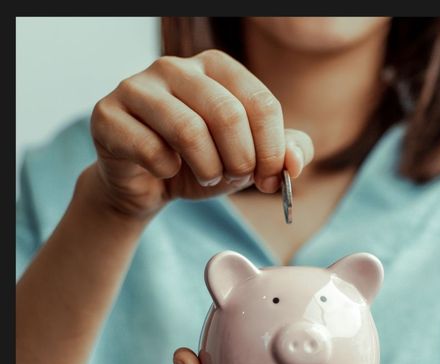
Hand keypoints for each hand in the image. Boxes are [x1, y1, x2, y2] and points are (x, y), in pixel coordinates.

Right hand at [89, 49, 313, 218]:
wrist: (150, 183)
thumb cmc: (202, 163)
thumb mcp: (250, 159)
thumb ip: (281, 154)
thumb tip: (294, 163)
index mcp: (216, 67)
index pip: (262, 103)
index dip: (272, 151)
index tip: (268, 178)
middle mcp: (176, 67)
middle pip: (228, 114)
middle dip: (241, 160)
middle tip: (235, 178)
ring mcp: (137, 86)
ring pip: (189, 130)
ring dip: (208, 169)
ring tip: (206, 176)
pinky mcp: (108, 115)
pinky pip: (151, 150)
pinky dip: (168, 173)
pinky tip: (166, 171)